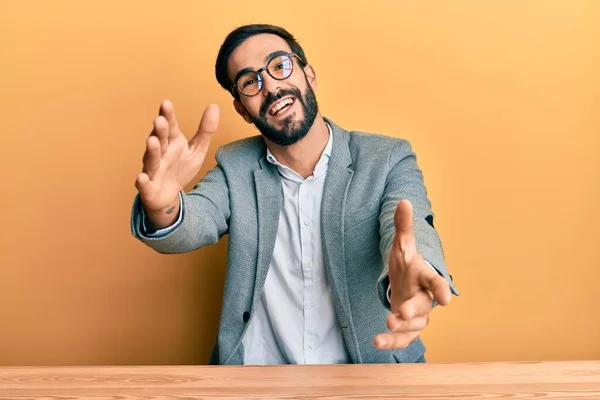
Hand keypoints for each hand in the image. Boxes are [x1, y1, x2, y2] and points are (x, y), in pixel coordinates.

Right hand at [135, 100, 219, 226]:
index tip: (166, 103)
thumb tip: (214, 105)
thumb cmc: (180, 168)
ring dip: (151, 150)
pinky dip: (142, 181)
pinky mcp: (148, 187)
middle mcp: (161, 153)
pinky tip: (141, 178)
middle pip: (160, 140)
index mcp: (172, 142)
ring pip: (151, 159)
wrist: (168, 195)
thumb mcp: (197, 149)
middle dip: (160, 130)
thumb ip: (205, 130)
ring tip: (152, 141)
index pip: (170, 126)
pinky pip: (144, 184)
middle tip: (160, 120)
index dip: (168, 116)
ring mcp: (153, 169)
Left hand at [374, 199, 451, 349]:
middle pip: (423, 307)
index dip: (441, 289)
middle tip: (401, 313)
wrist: (405, 284)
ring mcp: (417, 316)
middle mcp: (425, 298)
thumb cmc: (406, 265)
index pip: (436, 282)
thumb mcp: (402, 246)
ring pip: (414, 326)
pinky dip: (391, 342)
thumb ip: (403, 226)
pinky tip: (376, 343)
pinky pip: (403, 339)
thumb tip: (403, 200)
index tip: (445, 299)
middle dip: (413, 310)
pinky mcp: (407, 329)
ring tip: (385, 325)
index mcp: (426, 277)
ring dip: (400, 329)